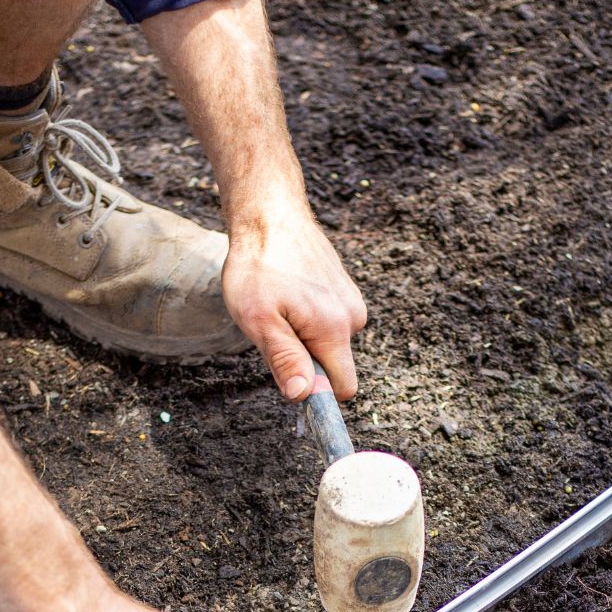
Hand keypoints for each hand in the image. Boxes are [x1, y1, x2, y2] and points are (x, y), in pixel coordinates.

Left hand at [222, 203, 366, 401]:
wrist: (270, 214)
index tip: (292, 382)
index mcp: (335, 329)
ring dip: (302, 335)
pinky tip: (287, 293)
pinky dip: (307, 316)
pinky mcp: (344, 289)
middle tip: (273, 327)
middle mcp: (353, 316)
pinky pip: (327, 321)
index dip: (318, 394)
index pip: (343, 388)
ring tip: (277, 305)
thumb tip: (303, 396)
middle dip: (303, 358)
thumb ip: (285, 360)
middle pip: (332, 364)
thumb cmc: (259, 266)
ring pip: (327, 342)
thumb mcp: (260, 320)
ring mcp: (350, 300)